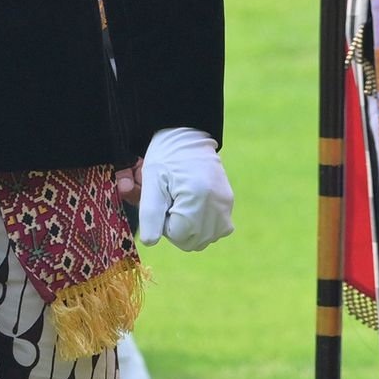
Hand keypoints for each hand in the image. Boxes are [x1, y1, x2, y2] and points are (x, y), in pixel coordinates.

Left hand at [136, 124, 234, 251]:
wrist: (188, 136)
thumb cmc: (166, 158)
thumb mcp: (151, 183)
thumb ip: (149, 214)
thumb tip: (150, 242)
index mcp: (196, 199)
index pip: (176, 235)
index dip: (163, 223)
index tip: (163, 201)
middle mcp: (216, 205)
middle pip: (192, 241)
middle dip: (177, 228)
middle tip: (171, 202)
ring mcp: (225, 205)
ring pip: (204, 239)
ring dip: (190, 229)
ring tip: (183, 203)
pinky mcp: (229, 203)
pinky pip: (217, 230)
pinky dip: (204, 225)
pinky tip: (195, 206)